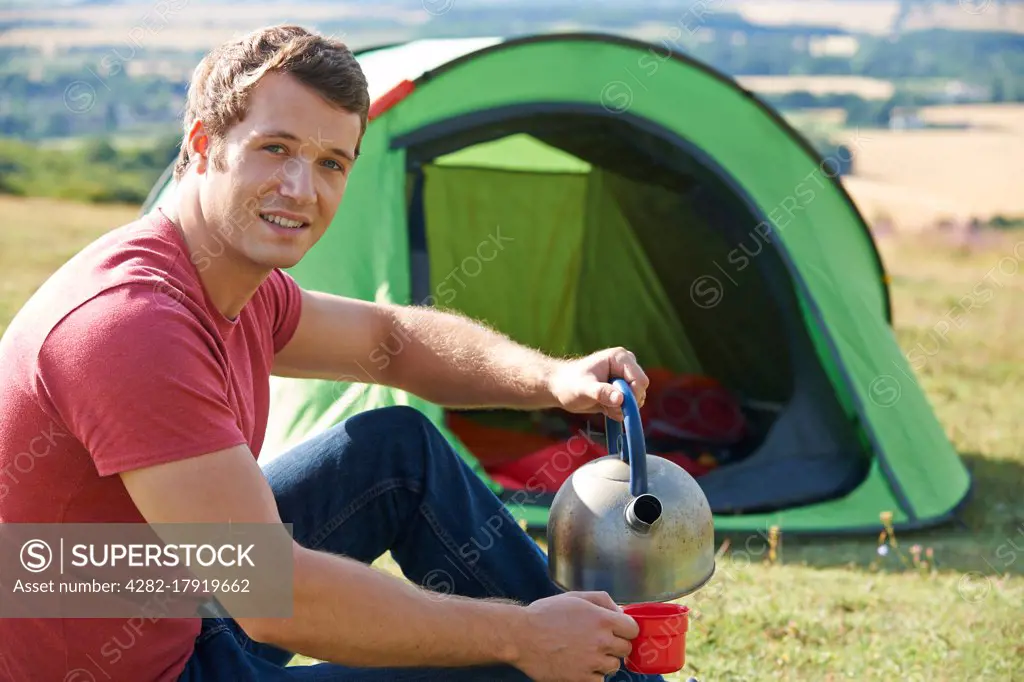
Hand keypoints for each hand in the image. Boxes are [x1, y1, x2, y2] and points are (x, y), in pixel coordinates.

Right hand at [509, 591, 638, 681]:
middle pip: (626, 649)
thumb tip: (620, 613)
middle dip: (615, 644)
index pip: (633, 629)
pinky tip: (580, 665)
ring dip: (604, 661)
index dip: (626, 629)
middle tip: (599, 641)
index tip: (618, 630)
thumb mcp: (576, 597)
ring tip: (586, 653)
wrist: (522, 636)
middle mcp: (601, 641)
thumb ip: (602, 600)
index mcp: (602, 619)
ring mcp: (592, 662)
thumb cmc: (546, 614)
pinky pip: (600, 681)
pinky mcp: (581, 679)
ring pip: (614, 666)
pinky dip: (593, 675)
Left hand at [547, 347, 648, 420]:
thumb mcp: (583, 389)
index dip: (632, 396)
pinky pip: (629, 405)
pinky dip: (618, 411)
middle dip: (627, 403)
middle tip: (607, 406)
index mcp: (620, 358)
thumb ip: (601, 393)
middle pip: (641, 390)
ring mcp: (625, 377)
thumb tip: (621, 399)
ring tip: (602, 405)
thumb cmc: (569, 384)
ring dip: (621, 408)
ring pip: (637, 399)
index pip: (640, 380)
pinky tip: (603, 407)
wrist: (559, 387)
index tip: (617, 405)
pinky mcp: (622, 389)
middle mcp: (626, 365)